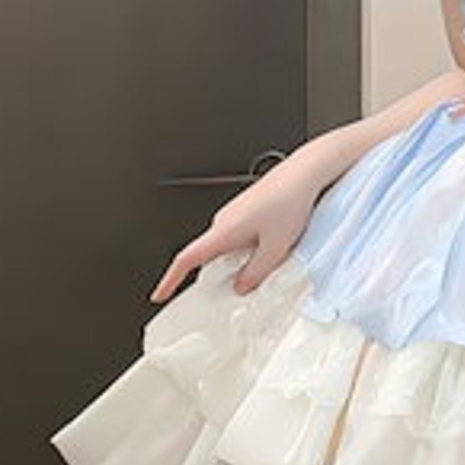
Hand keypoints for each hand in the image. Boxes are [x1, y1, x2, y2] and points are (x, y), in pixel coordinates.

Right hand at [148, 158, 322, 302]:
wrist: (305, 172)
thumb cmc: (290, 200)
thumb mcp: (275, 249)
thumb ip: (255, 273)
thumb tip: (241, 286)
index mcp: (224, 231)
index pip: (187, 259)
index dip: (170, 279)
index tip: (160, 293)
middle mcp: (224, 219)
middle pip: (209, 255)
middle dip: (219, 274)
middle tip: (237, 286)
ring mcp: (235, 212)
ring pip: (228, 244)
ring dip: (240, 258)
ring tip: (268, 259)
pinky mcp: (248, 207)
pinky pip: (240, 233)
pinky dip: (249, 245)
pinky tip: (272, 244)